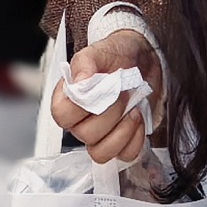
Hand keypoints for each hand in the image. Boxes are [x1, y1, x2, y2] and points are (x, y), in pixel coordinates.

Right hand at [48, 29, 156, 165]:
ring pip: (101, 153)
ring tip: (132, 109)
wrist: (144, 60)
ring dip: (122, 132)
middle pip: (85, 135)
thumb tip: (78, 83)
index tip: (99, 88)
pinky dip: (136, 139)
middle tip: (123, 94)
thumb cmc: (118, 56)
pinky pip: (125, 155)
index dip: (80, 107)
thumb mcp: (100, 51)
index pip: (62, 115)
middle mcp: (80, 121)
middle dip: (110, 114)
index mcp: (69, 99)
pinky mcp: (121, 143)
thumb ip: (85, 63)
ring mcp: (100, 136)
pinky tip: (139, 119)